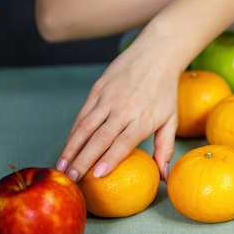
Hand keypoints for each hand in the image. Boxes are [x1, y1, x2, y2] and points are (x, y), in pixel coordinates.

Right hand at [56, 34, 179, 181]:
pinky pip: (82, 114)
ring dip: (71, 148)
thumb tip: (165, 177)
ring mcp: (108, 98)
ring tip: (62, 166)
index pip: (123, 142)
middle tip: (72, 179)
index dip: (109, 159)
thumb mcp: (171, 120)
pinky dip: (73, 132)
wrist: (156, 54)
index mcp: (142, 118)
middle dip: (83, 160)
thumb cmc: (165, 90)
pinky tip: (68, 146)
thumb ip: (165, 148)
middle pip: (99, 138)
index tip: (97, 175)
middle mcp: (123, 109)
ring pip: (85, 126)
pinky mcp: (97, 89)